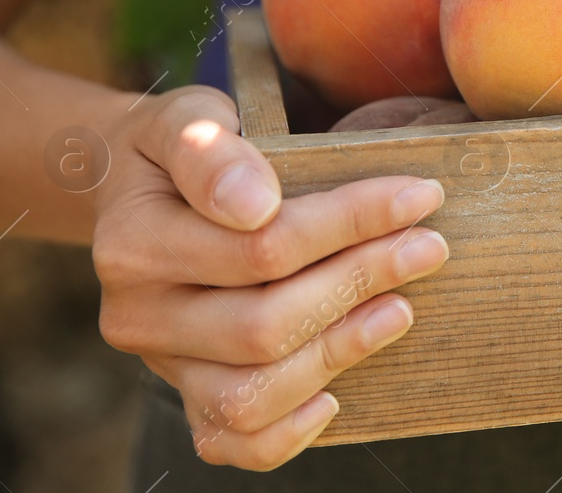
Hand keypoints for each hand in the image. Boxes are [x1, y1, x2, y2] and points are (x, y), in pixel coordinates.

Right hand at [92, 86, 448, 468]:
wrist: (138, 189)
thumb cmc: (184, 148)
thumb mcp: (188, 119)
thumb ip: (210, 149)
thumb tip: (255, 203)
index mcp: (132, 243)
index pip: (261, 245)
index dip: (351, 222)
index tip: (422, 195)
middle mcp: (137, 315)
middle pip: (264, 324)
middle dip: (361, 282)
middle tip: (429, 247)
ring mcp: (162, 365)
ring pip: (251, 393)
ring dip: (340, 352)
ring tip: (402, 309)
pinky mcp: (186, 396)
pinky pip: (233, 442)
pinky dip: (289, 431)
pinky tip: (338, 393)